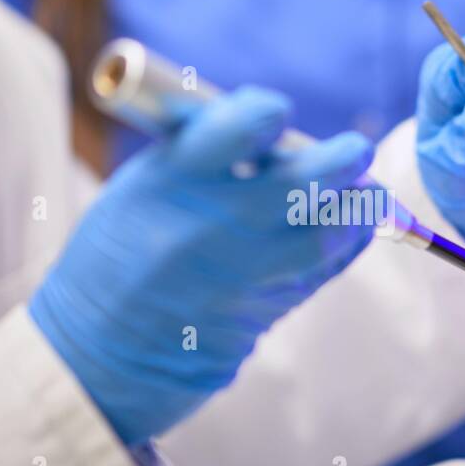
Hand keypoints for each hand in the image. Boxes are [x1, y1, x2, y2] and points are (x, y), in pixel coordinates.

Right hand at [31, 87, 373, 442]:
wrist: (100, 352)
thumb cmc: (119, 253)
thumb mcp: (141, 186)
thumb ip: (203, 152)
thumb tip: (273, 128)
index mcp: (172, 182)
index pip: (241, 128)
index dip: (269, 112)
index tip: (277, 115)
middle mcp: (213, 227)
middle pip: (303, 182)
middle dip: (342, 159)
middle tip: (355, 149)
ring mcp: (243, 275)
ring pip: (325, 234)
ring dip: (357, 207)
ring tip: (364, 191)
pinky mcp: (264, 313)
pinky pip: (321, 271)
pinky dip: (345, 243)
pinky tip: (351, 226)